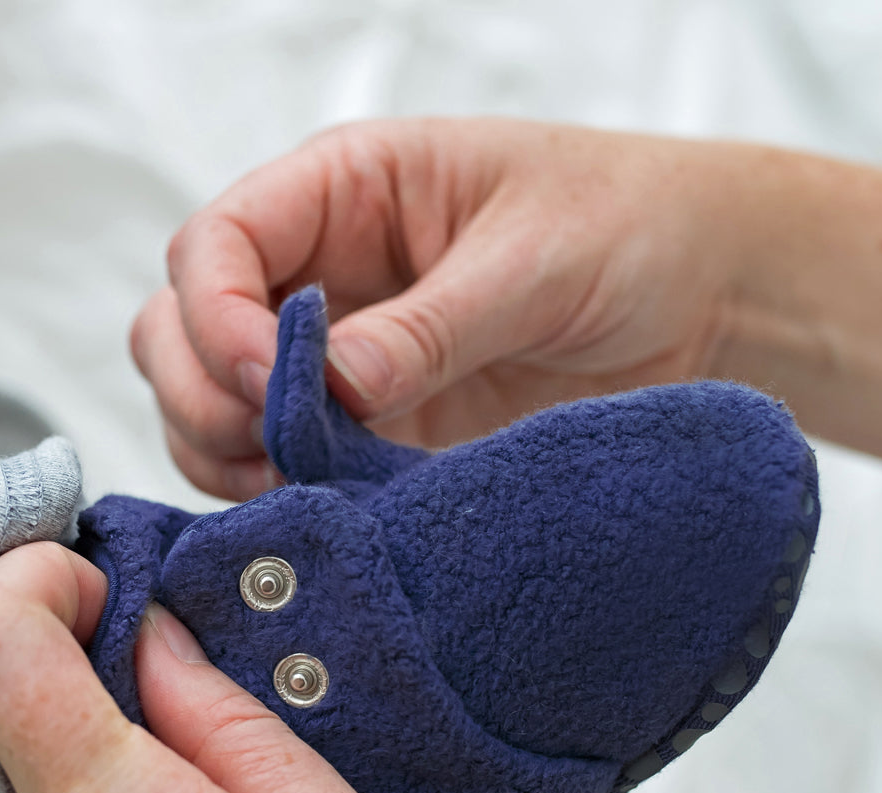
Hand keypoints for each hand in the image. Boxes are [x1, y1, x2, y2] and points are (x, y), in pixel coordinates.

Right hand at [132, 118, 749, 498]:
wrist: (704, 301)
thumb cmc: (629, 230)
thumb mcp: (535, 260)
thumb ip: (429, 326)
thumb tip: (332, 387)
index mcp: (345, 193)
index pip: (213, 246)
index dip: (215, 319)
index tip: (276, 384)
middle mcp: (319, 276)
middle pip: (177, 331)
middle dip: (205, 395)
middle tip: (280, 446)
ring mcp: (335, 361)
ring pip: (209, 409)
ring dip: (229, 456)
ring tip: (308, 487)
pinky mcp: (369, 431)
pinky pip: (278, 467)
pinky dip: (279, 496)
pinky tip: (332, 511)